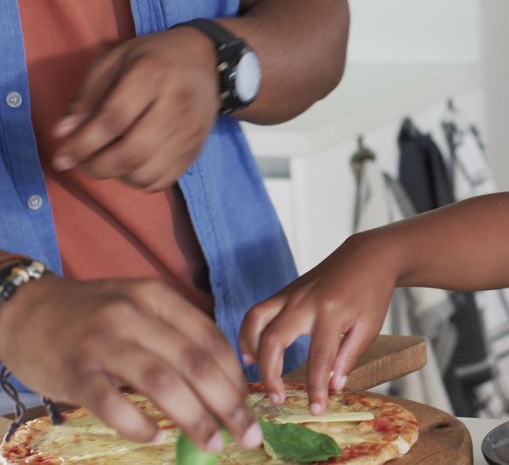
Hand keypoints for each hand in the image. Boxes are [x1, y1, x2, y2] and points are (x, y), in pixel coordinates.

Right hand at [0, 277, 261, 451]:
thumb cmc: (92, 315)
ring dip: (195, 418)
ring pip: (162, 384)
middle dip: (228, 404)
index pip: (210, 340)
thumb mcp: (138, 306)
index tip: (250, 405)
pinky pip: (113, 404)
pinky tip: (155, 437)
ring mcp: (103, 343)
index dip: (236, 376)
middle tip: (248, 434)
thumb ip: (176, 334)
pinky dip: (139, 425)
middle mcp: (133, 315)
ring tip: (214, 443)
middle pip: (195, 364)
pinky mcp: (75, 372)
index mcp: (156, 298)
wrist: (24, 310)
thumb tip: (222, 382)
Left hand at [51, 27, 221, 191]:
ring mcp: (190, 131)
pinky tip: (130, 165)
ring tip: (106, 161)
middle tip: (81, 162)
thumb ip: (87, 96)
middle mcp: (177, 106)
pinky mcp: (197, 149)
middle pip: (132, 153)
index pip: (114, 120)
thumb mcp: (113, 62)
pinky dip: (139, 181)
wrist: (206, 61)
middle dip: (97, 166)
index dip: (82, 143)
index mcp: (152, 75)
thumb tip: (65, 133)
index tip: (62, 156)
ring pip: (147, 173)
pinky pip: (163, 180)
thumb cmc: (152, 57)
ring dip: (118, 175)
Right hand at [240, 235, 395, 414]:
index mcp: (332, 313)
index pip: (319, 358)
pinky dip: (249, 332)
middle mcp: (305, 302)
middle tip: (277, 398)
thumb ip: (350, 356)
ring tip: (254, 373)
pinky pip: (258, 311)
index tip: (315, 409)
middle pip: (274, 340)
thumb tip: (333, 385)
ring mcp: (291, 293)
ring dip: (249, 348)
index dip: (316, 387)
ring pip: (256, 320)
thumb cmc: (371, 292)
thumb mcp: (370, 326)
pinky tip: (252, 351)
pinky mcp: (285, 291)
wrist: (367, 256)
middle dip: (270, 374)